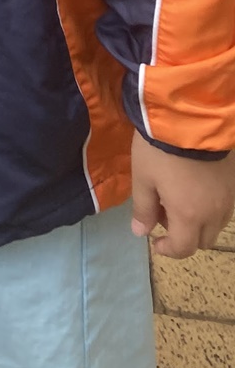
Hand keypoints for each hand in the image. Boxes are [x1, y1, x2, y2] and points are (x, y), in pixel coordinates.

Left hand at [131, 132, 234, 257]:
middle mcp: (214, 213)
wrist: (191, 117)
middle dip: (183, 235)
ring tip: (179, 199)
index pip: (183, 248)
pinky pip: (224, 208)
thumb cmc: (160, 148)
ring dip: (198, 223)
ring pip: (216, 226)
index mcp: (190, 216)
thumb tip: (142, 232)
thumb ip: (143, 208)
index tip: (155, 241)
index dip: (168, 250)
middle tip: (164, 212)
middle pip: (203, 241)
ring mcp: (228, 199)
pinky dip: (210, 208)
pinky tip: (196, 189)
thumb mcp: (143, 177)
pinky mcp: (234, 183)